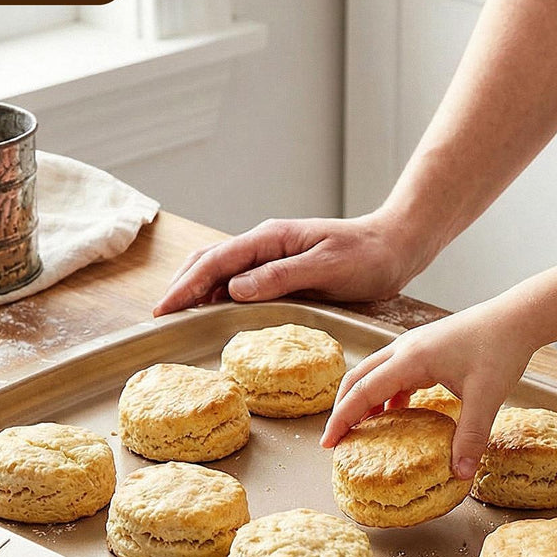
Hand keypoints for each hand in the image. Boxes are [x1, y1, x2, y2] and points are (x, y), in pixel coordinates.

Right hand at [152, 211, 430, 315]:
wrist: (394, 248)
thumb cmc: (367, 257)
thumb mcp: (327, 267)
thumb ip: (281, 276)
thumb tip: (236, 289)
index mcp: (271, 238)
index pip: (217, 262)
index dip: (187, 286)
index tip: (165, 309)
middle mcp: (266, 245)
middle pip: (210, 262)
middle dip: (182, 287)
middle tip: (161, 317)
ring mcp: (272, 258)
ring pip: (222, 273)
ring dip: (198, 292)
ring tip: (178, 318)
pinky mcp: (282, 273)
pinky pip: (242, 284)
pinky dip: (221, 297)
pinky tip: (214, 314)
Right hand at [320, 297, 539, 478]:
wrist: (517, 317)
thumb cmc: (500, 349)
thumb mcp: (487, 397)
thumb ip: (471, 436)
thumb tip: (460, 474)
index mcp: (410, 359)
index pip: (363, 391)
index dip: (342, 419)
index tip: (328, 443)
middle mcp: (405, 349)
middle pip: (358, 378)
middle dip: (343, 408)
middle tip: (336, 438)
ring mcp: (414, 346)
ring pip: (374, 373)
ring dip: (364, 399)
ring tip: (362, 429)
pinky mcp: (426, 348)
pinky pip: (394, 372)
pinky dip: (387, 394)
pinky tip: (397, 413)